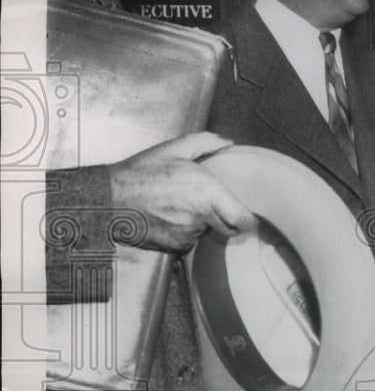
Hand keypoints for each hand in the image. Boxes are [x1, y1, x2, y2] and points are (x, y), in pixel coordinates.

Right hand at [109, 132, 256, 251]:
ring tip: (184, 206)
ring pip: (207, 233)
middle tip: (219, 208)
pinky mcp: (173, 247)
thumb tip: (228, 143)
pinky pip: (189, 241)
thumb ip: (207, 143)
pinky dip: (185, 232)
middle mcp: (200, 218)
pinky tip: (172, 217)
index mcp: (207, 194)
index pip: (242, 220)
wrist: (108, 199)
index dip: (249, 221)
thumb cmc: (142, 173)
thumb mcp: (174, 149)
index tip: (250, 217)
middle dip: (227, 220)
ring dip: (202, 223)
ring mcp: (186, 235)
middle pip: (228, 229)